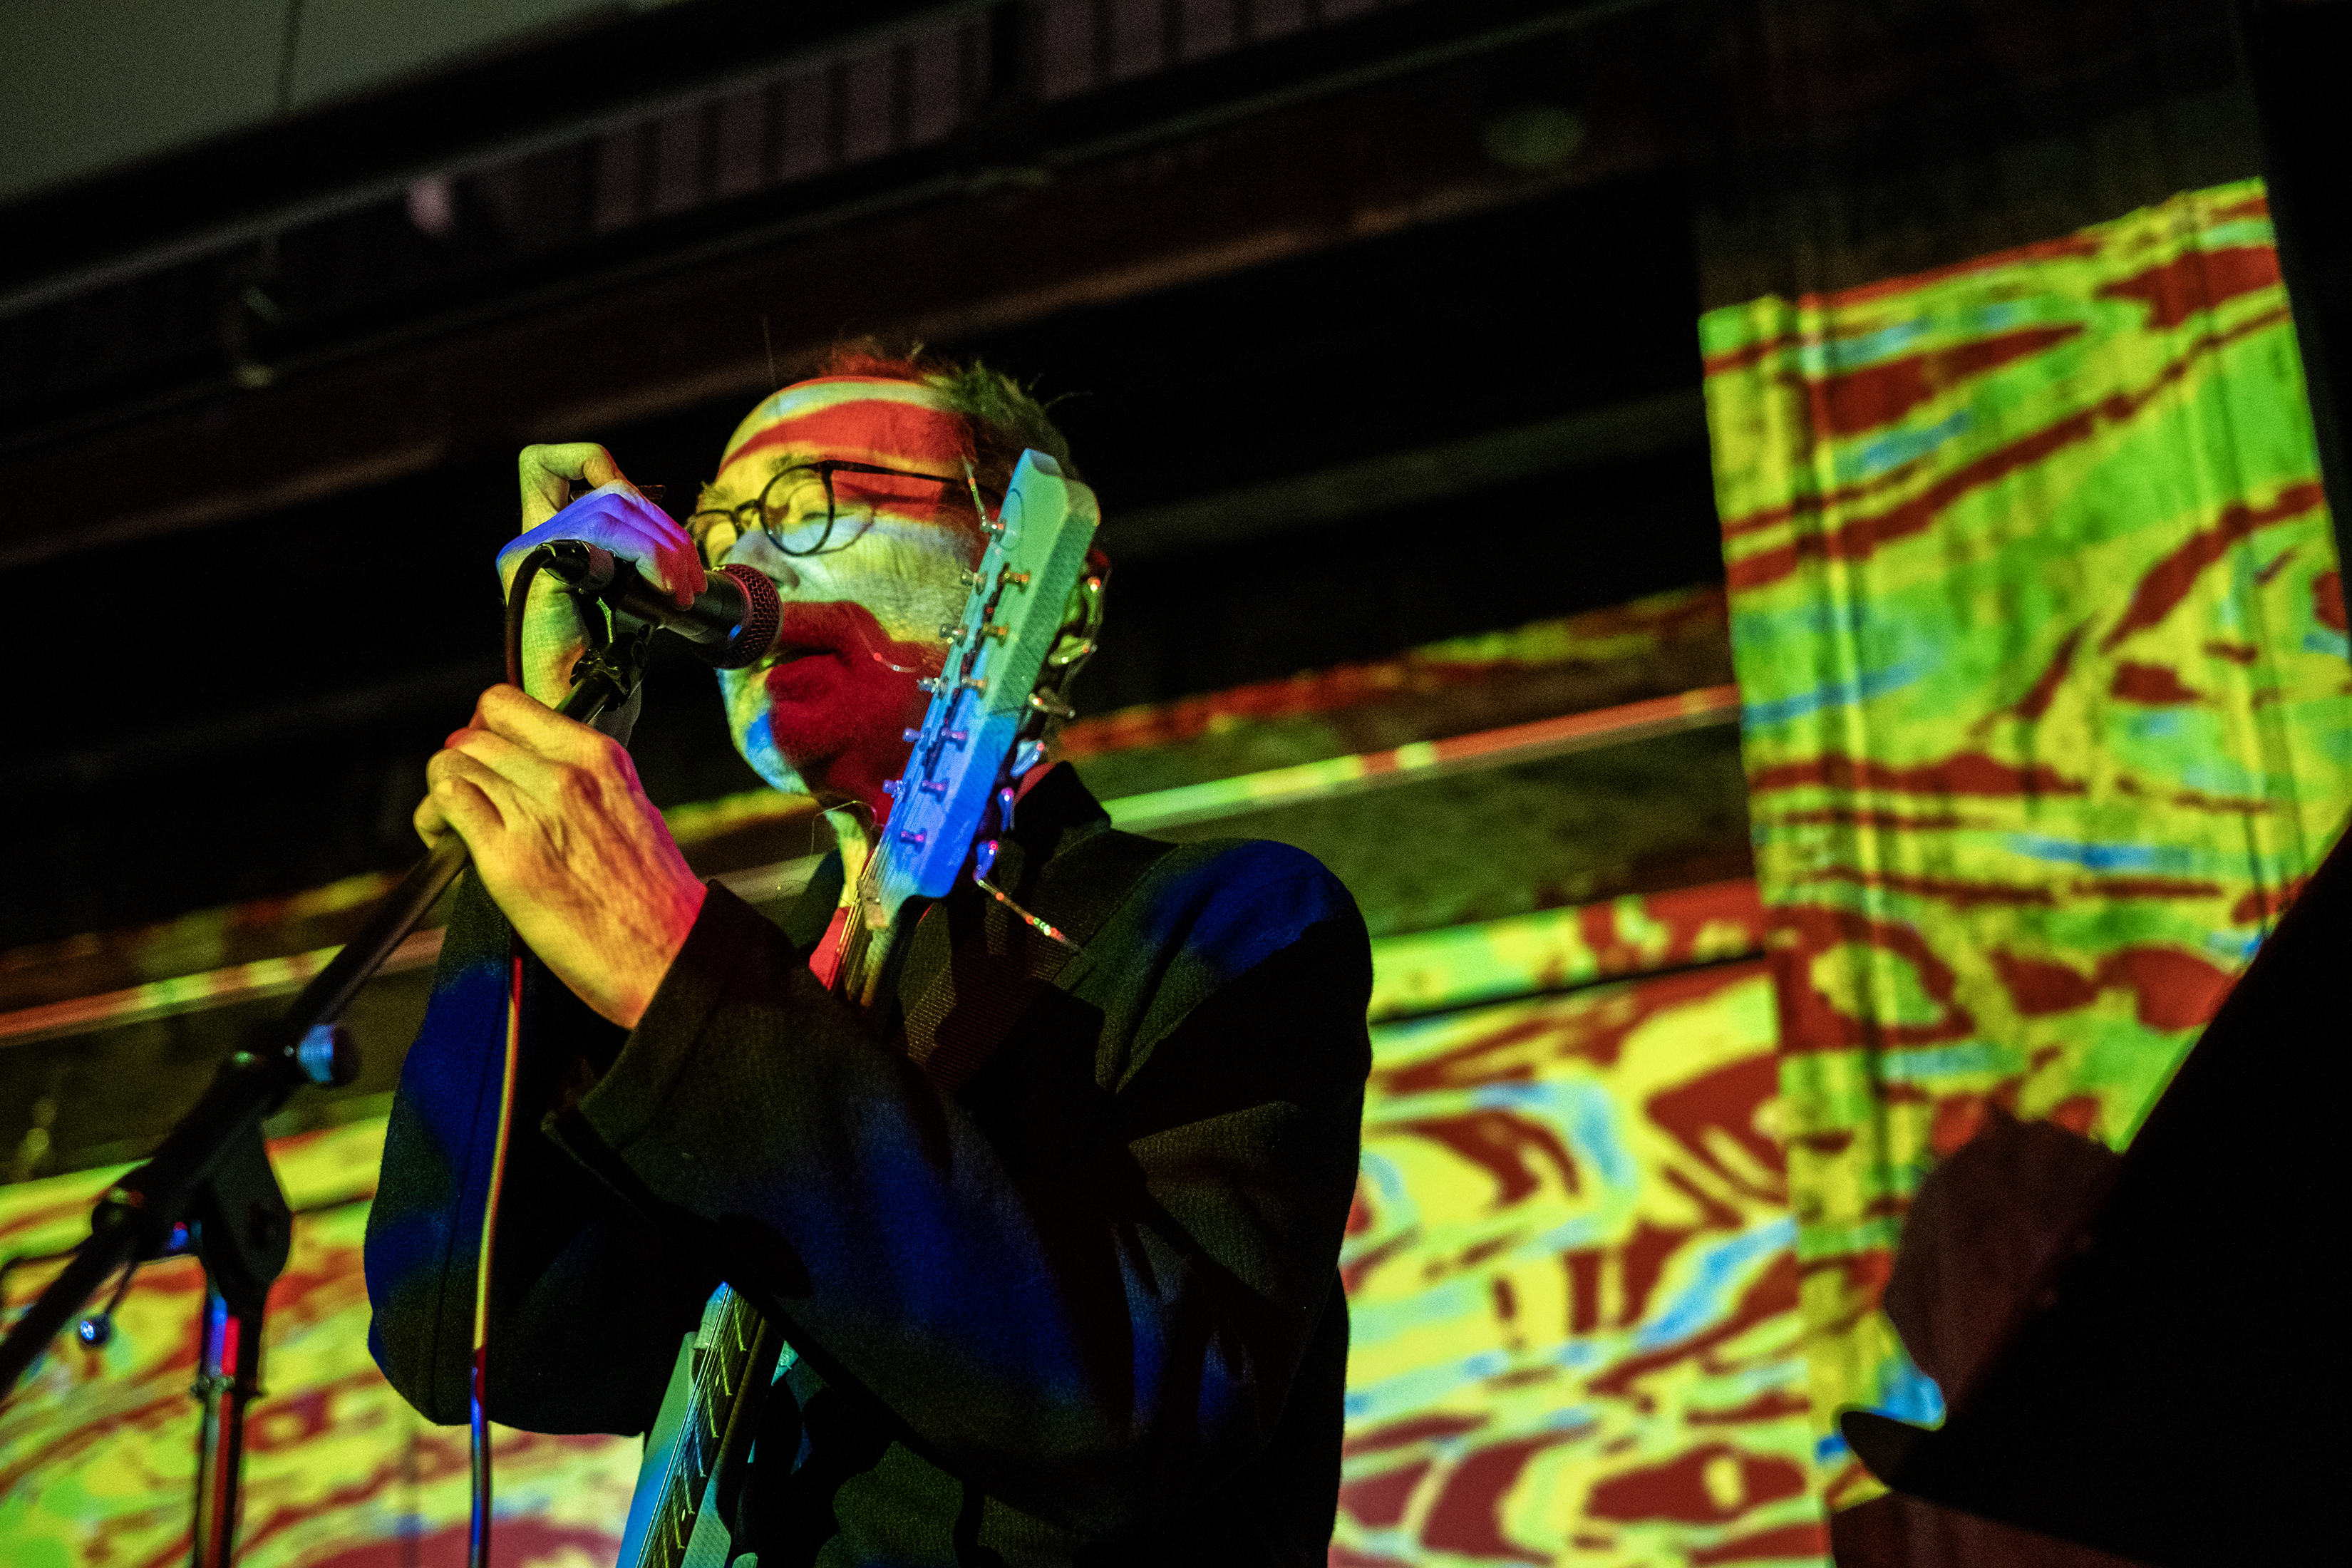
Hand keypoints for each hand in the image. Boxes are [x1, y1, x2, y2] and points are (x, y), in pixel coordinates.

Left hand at [418, 684, 706, 1027]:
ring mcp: (534, 811)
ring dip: (441, 792)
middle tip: (468, 799)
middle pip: (471, 734)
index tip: (486, 755)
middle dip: (460, 764)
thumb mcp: (631, 809)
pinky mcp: (506, 855)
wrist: (666, 950)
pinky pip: (446, 804)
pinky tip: (446, 842)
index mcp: (599, 757)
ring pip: (450, 764)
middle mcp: (565, 774)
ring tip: (452, 825)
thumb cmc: (653, 895)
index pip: (507, 704)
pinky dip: (434, 819)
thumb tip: (535, 774)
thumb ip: (585, 782)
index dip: (483, 727)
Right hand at [501, 444, 705, 701]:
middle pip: (605, 487)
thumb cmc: (605, 667)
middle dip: (663, 526)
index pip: (546, 463)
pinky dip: (647, 556)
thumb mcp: (624, 595)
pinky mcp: (536, 568)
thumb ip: (627, 554)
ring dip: (664, 546)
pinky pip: (600, 534)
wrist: (583, 715)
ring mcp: (527, 552)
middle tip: (692, 578)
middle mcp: (530, 539)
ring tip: (685, 591)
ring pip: (608, 505)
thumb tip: (664, 529)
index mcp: (547, 539)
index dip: (595, 463)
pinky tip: (667, 593)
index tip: (643, 515)